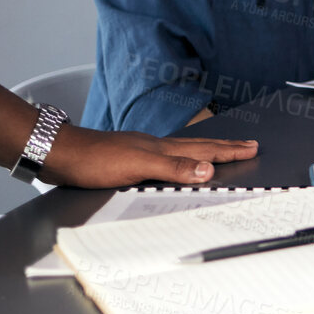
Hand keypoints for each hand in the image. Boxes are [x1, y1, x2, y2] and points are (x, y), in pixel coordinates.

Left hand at [41, 124, 258, 187]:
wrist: (61, 154)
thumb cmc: (94, 160)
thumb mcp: (137, 166)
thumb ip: (173, 168)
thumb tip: (208, 169)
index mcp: (162, 149)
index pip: (204, 151)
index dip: (229, 151)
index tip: (252, 148)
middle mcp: (156, 147)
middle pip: (199, 147)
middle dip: (226, 147)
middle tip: (249, 144)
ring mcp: (143, 151)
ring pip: (184, 150)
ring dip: (207, 151)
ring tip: (223, 149)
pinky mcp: (130, 159)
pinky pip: (168, 157)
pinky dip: (183, 158)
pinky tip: (177, 160)